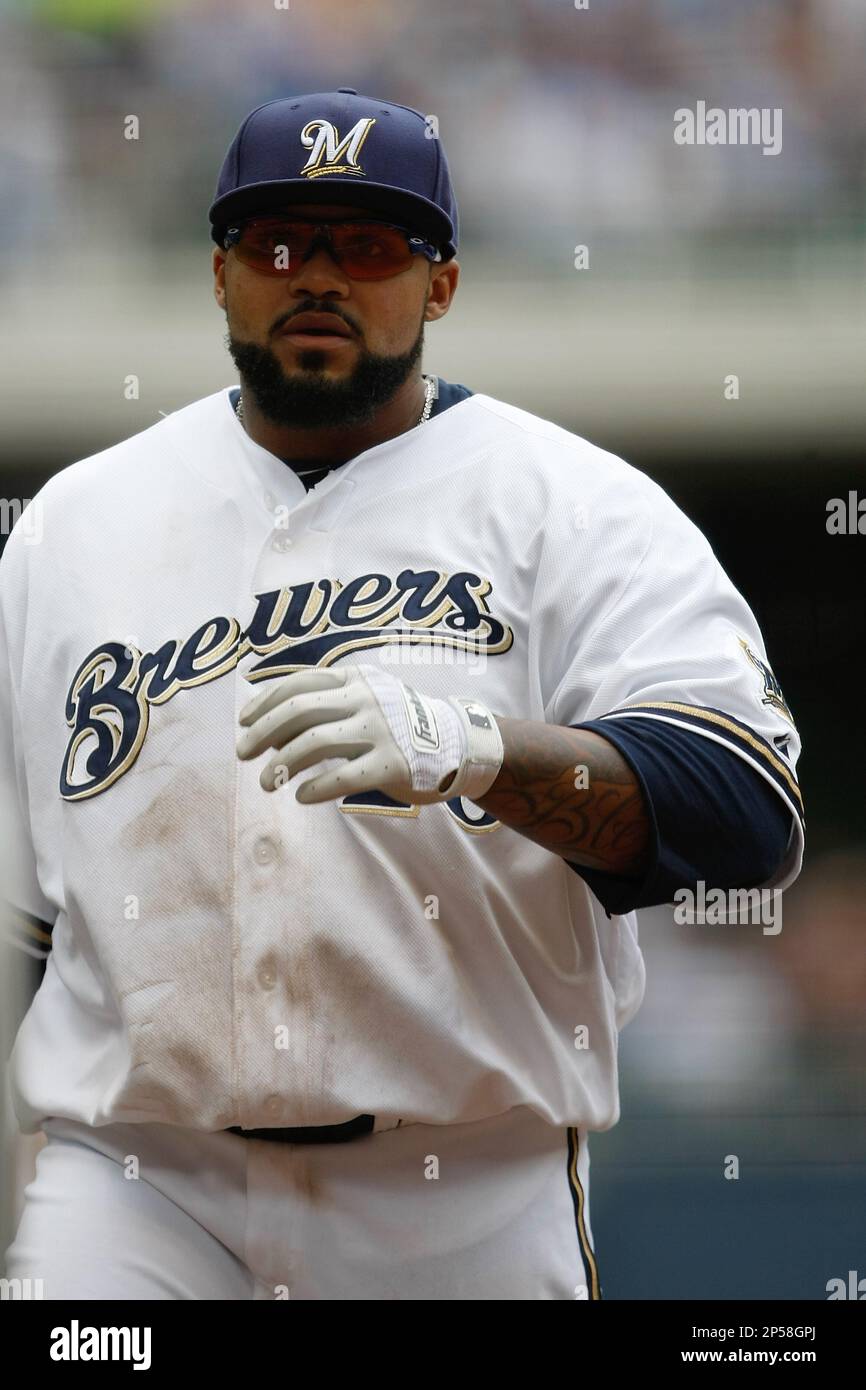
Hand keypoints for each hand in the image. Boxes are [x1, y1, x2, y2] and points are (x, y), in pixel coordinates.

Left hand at [236, 663, 503, 805]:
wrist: (457, 743)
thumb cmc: (400, 722)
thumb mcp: (368, 696)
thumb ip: (328, 703)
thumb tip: (271, 726)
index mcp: (355, 679)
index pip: (298, 683)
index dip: (264, 703)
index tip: (243, 722)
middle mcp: (365, 700)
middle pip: (298, 711)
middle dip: (263, 733)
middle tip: (243, 754)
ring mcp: (379, 731)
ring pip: (313, 743)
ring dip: (281, 764)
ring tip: (268, 783)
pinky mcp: (390, 765)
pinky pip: (341, 777)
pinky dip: (313, 788)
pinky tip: (301, 795)